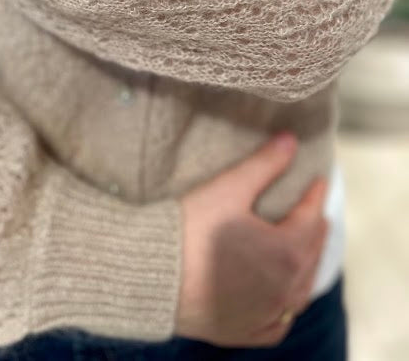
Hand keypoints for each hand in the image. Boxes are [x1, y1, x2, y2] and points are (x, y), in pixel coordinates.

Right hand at [175, 133, 328, 346]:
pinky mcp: (246, 333)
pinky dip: (287, 305)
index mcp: (286, 252)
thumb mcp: (229, 189)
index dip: (315, 195)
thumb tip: (291, 140)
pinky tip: (283, 298)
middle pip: (311, 254)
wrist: (152, 276)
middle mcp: (284, 289)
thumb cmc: (191, 229)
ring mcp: (266, 315)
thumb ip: (264, 164)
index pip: (310, 217)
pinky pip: (279, 322)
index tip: (319, 181)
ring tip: (306, 249)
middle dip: (315, 229)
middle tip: (315, 210)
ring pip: (300, 291)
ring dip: (307, 266)